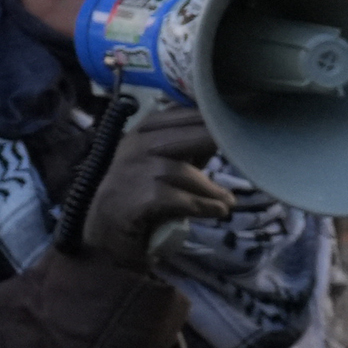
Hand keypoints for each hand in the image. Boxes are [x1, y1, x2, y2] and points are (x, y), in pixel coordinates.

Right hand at [79, 100, 224, 273]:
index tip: (235, 123)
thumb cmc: (139, 195)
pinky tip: (218, 211)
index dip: (208, 116)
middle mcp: (134, 146)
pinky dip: (203, 206)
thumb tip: (224, 134)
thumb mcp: (160, 164)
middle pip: (183, 136)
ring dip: (211, 189)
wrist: (106, 233)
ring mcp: (133, 171)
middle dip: (214, 142)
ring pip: (182, 172)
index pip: (178, 114)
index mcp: (141, 132)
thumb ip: (187, 148)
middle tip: (241, 150)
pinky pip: (180, 199)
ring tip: (228, 201)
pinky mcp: (138, 199)